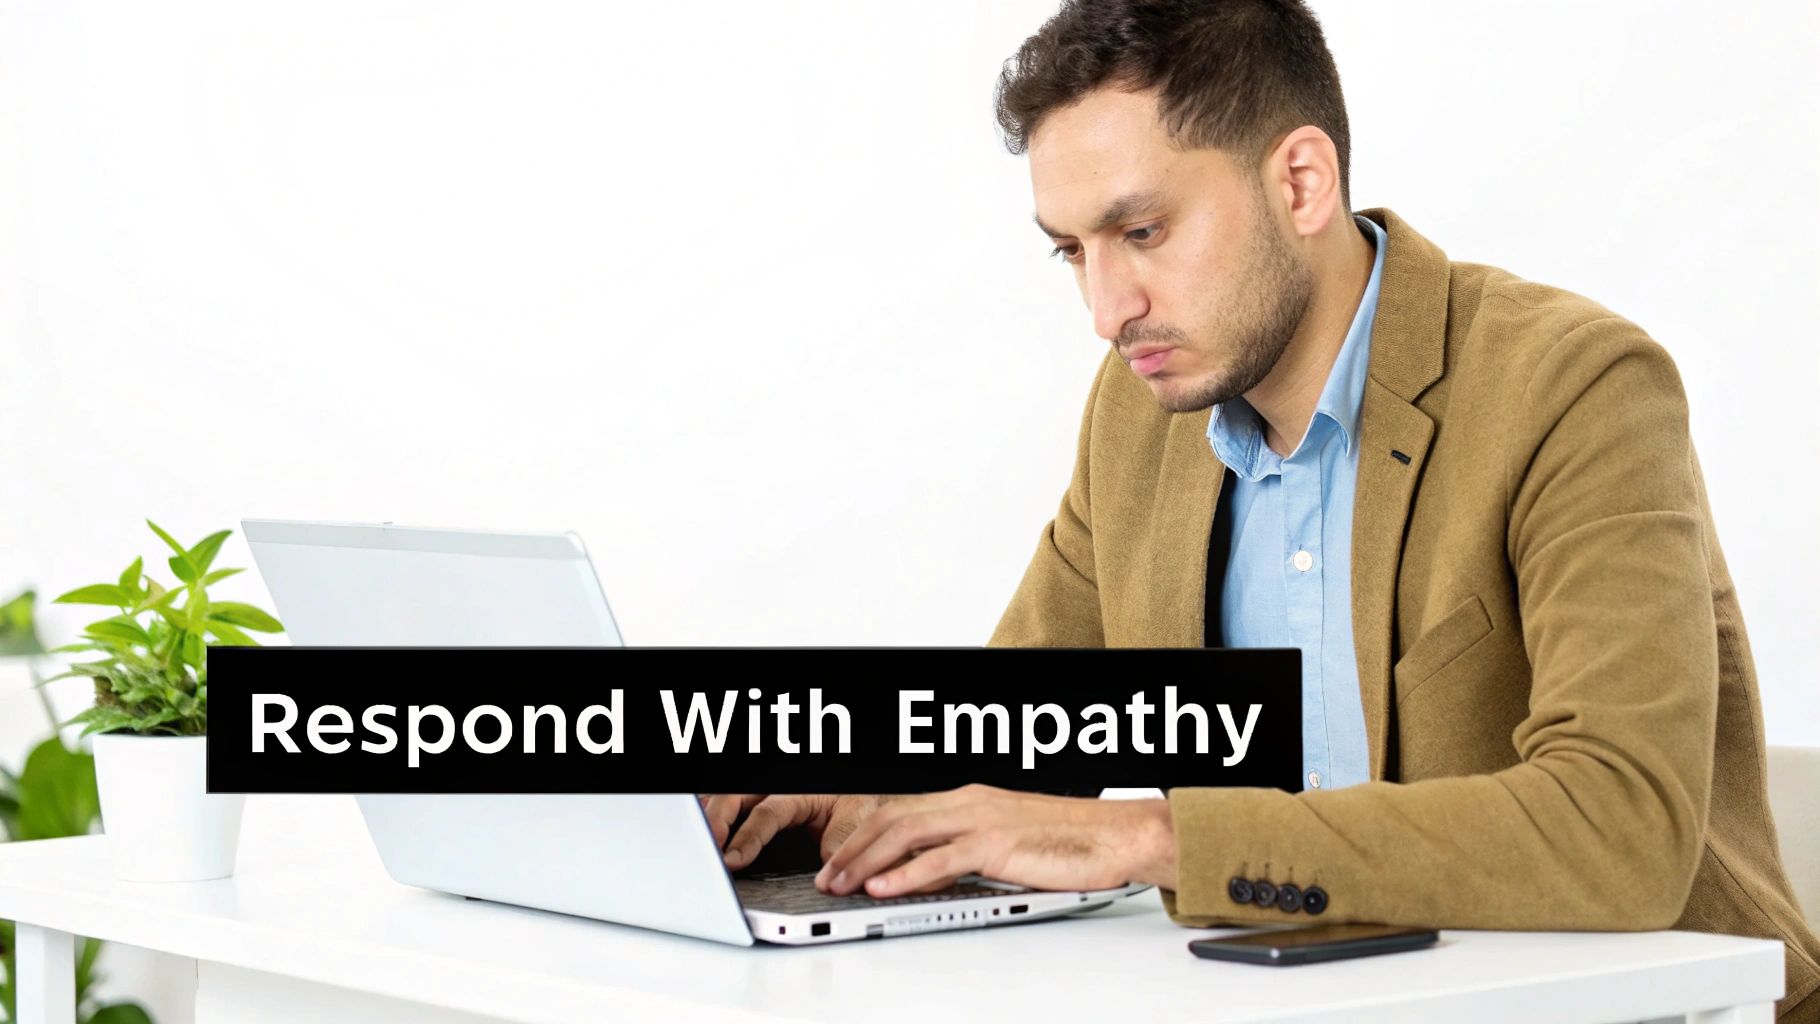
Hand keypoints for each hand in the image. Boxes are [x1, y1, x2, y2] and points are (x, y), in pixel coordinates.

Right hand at [699, 794, 886, 868]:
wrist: (861, 795)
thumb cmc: (855, 805)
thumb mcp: (854, 823)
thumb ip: (838, 848)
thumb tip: (825, 880)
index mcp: (799, 792)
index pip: (766, 813)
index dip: (747, 838)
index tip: (732, 861)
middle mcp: (778, 789)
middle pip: (735, 797)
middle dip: (717, 822)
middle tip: (705, 850)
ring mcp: (765, 792)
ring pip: (727, 796)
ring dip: (711, 817)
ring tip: (694, 842)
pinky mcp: (758, 801)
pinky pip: (730, 801)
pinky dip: (713, 813)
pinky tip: (701, 830)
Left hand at [812, 784, 1175, 897]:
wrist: (1116, 834)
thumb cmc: (1069, 841)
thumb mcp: (1007, 842)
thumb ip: (968, 852)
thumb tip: (932, 875)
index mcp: (967, 798)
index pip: (898, 811)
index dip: (861, 836)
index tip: (838, 861)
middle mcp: (968, 801)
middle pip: (890, 818)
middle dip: (850, 849)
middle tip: (825, 877)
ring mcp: (981, 818)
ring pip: (904, 833)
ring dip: (865, 861)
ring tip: (840, 884)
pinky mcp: (997, 843)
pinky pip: (940, 859)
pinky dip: (904, 874)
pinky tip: (883, 888)